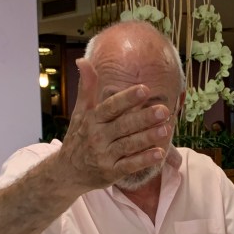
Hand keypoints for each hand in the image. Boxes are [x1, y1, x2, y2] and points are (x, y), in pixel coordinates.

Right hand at [57, 58, 173, 191]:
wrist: (66, 172)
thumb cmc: (77, 139)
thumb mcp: (80, 113)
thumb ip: (87, 88)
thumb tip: (83, 60)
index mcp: (92, 120)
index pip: (111, 107)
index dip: (127, 98)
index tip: (144, 90)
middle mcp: (97, 137)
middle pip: (123, 126)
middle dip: (144, 118)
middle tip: (163, 110)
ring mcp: (104, 156)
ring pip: (128, 145)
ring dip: (148, 137)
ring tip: (166, 129)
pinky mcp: (110, 173)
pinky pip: (129, 166)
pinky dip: (144, 160)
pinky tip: (159, 153)